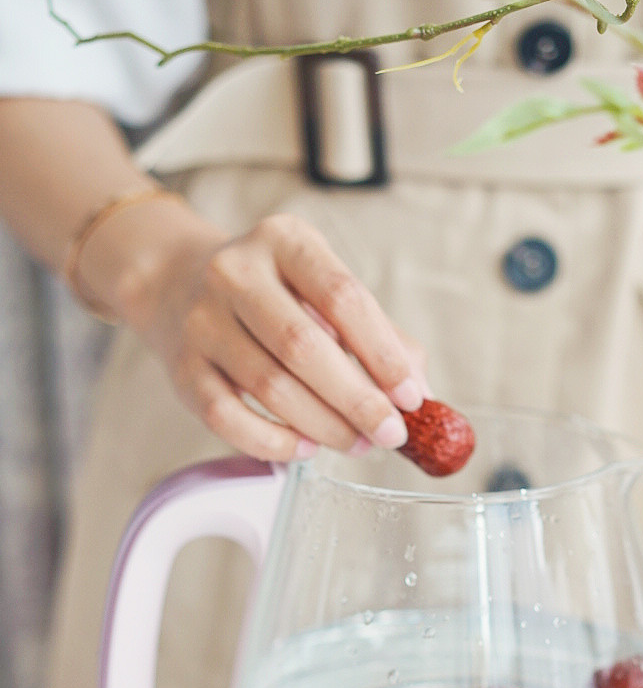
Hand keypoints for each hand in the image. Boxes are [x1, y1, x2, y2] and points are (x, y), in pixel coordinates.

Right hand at [100, 205, 427, 460]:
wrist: (177, 282)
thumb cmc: (274, 293)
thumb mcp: (325, 289)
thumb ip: (378, 333)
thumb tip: (420, 393)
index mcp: (285, 240)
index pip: (343, 296)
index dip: (382, 353)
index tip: (412, 396)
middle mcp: (236, 272)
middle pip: (304, 346)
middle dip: (357, 399)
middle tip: (390, 433)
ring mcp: (202, 319)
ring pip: (270, 386)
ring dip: (324, 425)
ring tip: (357, 443)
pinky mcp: (182, 367)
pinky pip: (228, 417)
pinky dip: (273, 442)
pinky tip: (305, 448)